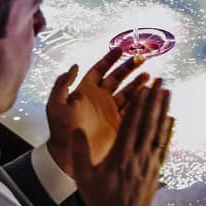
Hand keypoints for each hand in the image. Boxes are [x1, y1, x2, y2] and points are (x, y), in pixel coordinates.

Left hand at [44, 48, 151, 170]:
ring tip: (149, 76)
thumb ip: (62, 84)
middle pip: (117, 78)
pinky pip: (133, 110)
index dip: (109, 59)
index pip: (99, 70)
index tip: (120, 49)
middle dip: (129, 68)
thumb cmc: (60, 131)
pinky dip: (142, 102)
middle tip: (141, 59)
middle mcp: (100, 99)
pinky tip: (150, 94)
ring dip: (138, 83)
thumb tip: (74, 66)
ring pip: (128, 92)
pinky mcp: (119, 124)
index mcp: (86, 91)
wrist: (68, 156)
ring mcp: (111, 111)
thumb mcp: (55, 105)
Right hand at [67, 80, 174, 205]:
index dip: (139, 104)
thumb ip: (79, 153)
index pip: (132, 123)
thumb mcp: (83, 177)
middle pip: (149, 123)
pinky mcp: (156, 169)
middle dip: (155, 100)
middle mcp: (138, 156)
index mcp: (121, 155)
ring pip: (159, 131)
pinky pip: (164, 146)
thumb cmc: (100, 198)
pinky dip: (168, 131)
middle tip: (161, 82)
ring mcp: (150, 163)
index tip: (144, 87)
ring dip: (164, 110)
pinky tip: (171, 120)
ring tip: (168, 93)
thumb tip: (76, 130)